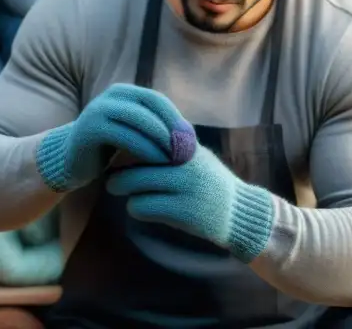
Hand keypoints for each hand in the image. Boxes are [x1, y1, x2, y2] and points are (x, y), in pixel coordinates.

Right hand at [36, 83, 195, 192]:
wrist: (70, 161)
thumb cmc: (107, 149)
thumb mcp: (132, 133)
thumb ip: (153, 128)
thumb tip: (188, 134)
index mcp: (123, 93)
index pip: (156, 100)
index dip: (175, 118)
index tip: (191, 139)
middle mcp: (111, 96)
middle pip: (150, 106)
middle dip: (171, 127)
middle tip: (187, 148)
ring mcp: (99, 109)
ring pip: (139, 119)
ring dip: (161, 138)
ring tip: (176, 157)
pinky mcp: (91, 128)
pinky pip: (125, 135)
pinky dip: (145, 147)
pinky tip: (157, 161)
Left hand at [106, 144, 274, 262]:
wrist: (240, 213)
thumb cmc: (213, 185)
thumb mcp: (198, 159)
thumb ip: (174, 149)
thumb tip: (141, 137)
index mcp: (187, 150)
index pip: (149, 144)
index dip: (130, 152)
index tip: (119, 160)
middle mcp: (186, 166)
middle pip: (139, 168)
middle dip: (120, 177)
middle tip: (111, 182)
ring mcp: (186, 189)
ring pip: (138, 188)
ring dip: (128, 194)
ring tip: (126, 196)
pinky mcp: (184, 212)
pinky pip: (145, 208)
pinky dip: (138, 209)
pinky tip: (140, 209)